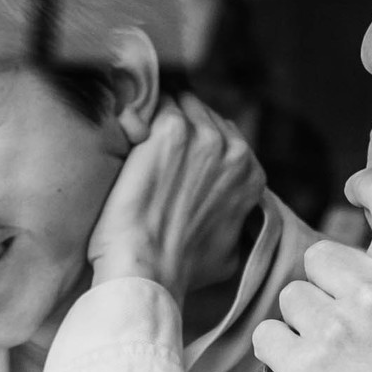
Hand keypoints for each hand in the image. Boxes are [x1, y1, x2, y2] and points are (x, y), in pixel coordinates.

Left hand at [86, 94, 264, 299]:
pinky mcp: (168, 129)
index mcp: (250, 175)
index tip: (170, 157)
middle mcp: (233, 149)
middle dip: (176, 125)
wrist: (148, 268)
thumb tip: (230, 225)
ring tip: (131, 140)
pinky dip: (134, 114)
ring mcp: (203, 135)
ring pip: (176, 101)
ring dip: (154, 115)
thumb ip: (233, 223)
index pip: (222, 136)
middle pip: (201, 113)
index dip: (194, 143)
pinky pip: (151, 102)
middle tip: (147, 147)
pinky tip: (121, 133)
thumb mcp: (228, 252)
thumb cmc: (180, 270)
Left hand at [251, 175, 371, 371]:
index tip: (355, 194)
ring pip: (293, 299)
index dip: (365, 191)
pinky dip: (282, 361)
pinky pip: (271, 338)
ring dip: (303, 330)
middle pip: (322, 255)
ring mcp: (339, 327)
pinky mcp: (303, 366)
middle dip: (327, 291)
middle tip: (347, 338)